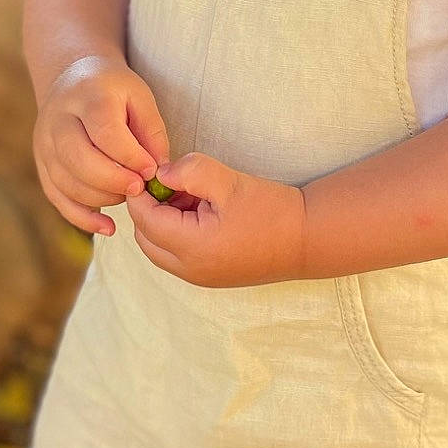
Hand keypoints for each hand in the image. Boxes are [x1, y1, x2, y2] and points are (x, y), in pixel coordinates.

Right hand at [33, 56, 169, 236]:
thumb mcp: (140, 97)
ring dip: (101, 198)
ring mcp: (44, 142)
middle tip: (139, 188)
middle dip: (113, 181)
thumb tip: (157, 172)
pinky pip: (57, 197)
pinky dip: (82, 217)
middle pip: (79, 160)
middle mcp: (58, 119)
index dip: (130, 157)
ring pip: (67, 182)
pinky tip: (107, 226)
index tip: (152, 171)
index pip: (106, 133)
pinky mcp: (41, 163)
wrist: (74, 79)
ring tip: (126, 194)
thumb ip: (152, 132)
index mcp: (87, 96)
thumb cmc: (114, 91)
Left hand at [124, 151, 307, 286]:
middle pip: (145, 237)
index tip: (152, 170)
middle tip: (174, 184)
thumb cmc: (271, 210)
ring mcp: (199, 277)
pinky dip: (177, 233)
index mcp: (192, 247)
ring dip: (163, 221)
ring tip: (192, 196)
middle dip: (150, 208)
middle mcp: (190, 269)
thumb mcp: (228, 182)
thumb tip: (159, 174)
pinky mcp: (208, 276)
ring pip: (158, 248)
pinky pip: (176, 256)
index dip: (141, 192)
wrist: (307, 239)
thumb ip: (189, 172)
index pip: (144, 219)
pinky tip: (202, 212)